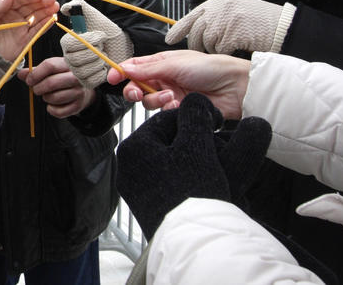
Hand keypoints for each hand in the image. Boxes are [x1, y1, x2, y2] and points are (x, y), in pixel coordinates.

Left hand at [0, 0, 58, 61]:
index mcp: (3, 9)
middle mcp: (13, 16)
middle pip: (29, 6)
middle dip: (41, 1)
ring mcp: (20, 27)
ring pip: (35, 16)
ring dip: (46, 11)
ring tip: (55, 6)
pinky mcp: (26, 39)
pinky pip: (37, 30)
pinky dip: (46, 24)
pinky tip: (53, 19)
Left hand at [17, 57, 95, 117]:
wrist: (83, 90)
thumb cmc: (62, 77)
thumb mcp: (51, 70)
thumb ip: (35, 71)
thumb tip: (20, 74)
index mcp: (67, 64)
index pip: (49, 65)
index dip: (35, 74)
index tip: (29, 80)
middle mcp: (76, 77)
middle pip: (51, 83)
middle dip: (38, 88)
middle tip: (36, 89)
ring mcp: (78, 92)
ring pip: (54, 98)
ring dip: (45, 98)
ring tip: (47, 95)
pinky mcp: (78, 106)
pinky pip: (58, 111)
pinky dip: (51, 109)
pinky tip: (52, 104)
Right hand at [59, 0, 133, 88]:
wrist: (121, 45)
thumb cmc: (107, 30)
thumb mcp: (93, 15)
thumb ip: (78, 5)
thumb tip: (65, 7)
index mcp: (68, 43)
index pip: (70, 44)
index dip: (88, 40)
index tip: (100, 35)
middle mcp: (69, 58)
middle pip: (76, 59)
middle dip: (95, 51)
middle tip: (103, 46)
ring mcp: (77, 71)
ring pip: (84, 70)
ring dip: (100, 61)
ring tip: (104, 55)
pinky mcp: (87, 82)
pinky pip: (91, 81)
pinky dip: (102, 73)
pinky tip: (105, 66)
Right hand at [109, 50, 250, 118]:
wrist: (235, 89)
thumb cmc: (210, 68)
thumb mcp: (174, 64)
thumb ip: (147, 69)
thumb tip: (124, 68)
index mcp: (161, 63)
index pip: (134, 67)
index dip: (121, 72)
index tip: (111, 78)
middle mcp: (164, 78)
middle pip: (137, 87)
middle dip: (134, 90)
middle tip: (137, 93)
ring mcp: (171, 94)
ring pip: (149, 101)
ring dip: (156, 100)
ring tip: (171, 96)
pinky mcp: (179, 109)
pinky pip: (163, 113)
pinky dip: (168, 109)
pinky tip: (179, 104)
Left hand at [116, 93, 270, 237]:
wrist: (193, 240)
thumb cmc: (193, 190)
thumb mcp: (197, 145)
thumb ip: (195, 116)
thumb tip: (195, 102)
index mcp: (133, 146)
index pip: (166, 121)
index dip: (195, 119)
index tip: (215, 124)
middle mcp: (127, 167)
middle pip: (166, 142)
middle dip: (192, 141)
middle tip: (215, 147)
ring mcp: (134, 190)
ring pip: (167, 163)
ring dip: (190, 160)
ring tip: (211, 168)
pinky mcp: (145, 208)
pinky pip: (166, 183)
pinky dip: (183, 180)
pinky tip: (200, 186)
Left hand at [165, 0, 295, 54]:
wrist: (284, 27)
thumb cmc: (261, 24)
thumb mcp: (235, 13)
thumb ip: (216, 18)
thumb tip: (195, 31)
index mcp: (220, 1)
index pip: (193, 15)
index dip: (180, 29)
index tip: (169, 39)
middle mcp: (221, 7)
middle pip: (197, 30)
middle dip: (196, 44)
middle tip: (201, 53)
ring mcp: (227, 19)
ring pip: (207, 41)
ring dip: (213, 49)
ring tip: (226, 49)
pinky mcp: (233, 32)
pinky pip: (219, 48)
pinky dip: (225, 52)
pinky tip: (235, 50)